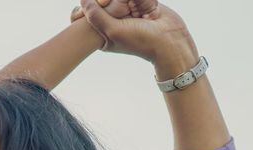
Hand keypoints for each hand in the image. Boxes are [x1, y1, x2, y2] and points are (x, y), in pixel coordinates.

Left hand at [79, 0, 195, 65]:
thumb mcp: (112, 30)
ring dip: (128, 1)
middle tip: (126, 11)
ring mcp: (128, 10)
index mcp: (102, 31)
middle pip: (103, 1)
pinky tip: (147, 11)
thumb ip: (95, 15)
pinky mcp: (142, 3)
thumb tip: (82, 0)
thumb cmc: (139, 41)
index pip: (87, 14)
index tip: (100, 6)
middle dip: (111, 1)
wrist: (170, 41)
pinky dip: (142, 0)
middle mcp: (114, 19)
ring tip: (138, 13)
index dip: (89, 6)